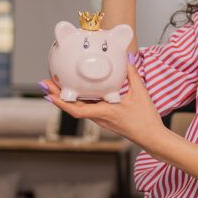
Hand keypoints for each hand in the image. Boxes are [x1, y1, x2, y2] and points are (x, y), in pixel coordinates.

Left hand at [41, 63, 165, 149]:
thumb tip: (126, 61)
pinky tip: (76, 92)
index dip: (61, 103)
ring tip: (55, 85)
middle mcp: (100, 118)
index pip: (78, 111)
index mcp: (106, 113)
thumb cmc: (146, 120)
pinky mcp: (104, 119)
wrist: (151, 137)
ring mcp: (101, 120)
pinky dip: (78, 100)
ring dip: (66, 98)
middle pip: (73, 108)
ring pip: (79, 108)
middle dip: (57, 96)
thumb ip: (132, 75)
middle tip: (46, 83)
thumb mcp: (141, 94)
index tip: (49, 94)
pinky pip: (87, 109)